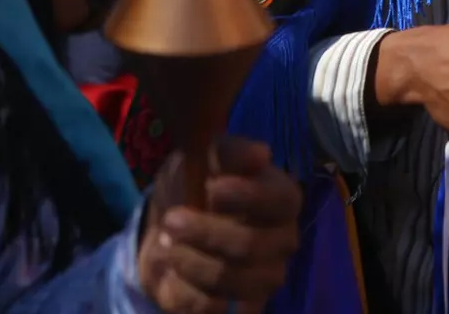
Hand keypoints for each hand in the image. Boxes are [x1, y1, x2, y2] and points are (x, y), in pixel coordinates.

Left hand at [137, 137, 301, 312]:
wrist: (166, 224)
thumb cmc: (196, 183)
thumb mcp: (206, 155)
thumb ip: (231, 151)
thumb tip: (262, 154)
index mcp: (282, 200)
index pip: (282, 201)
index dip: (247, 197)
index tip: (211, 189)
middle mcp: (282, 242)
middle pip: (251, 246)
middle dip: (205, 232)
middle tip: (171, 220)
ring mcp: (262, 280)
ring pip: (230, 281)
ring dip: (190, 260)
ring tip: (167, 242)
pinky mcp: (235, 309)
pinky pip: (209, 306)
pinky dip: (182, 286)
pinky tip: (174, 268)